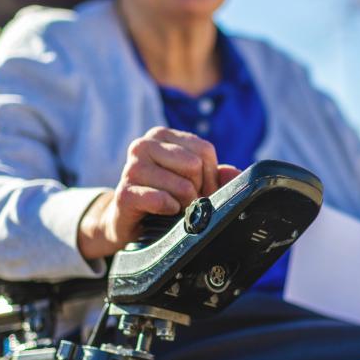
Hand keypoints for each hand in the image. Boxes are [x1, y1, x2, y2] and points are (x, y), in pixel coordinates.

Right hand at [78, 127, 239, 258]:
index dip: (209, 176)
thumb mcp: (194, 182)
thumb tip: (234, 173)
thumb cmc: (165, 197)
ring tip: (172, 206)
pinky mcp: (125, 193)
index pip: (204, 149)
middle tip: (183, 199)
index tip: (199, 188)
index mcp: (162, 135)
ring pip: (183, 186)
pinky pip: (163, 200)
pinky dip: (170, 211)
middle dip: (197, 189)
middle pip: (195, 165)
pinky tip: (161, 212)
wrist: (130, 223)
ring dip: (184, 204)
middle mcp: (144, 145)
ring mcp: (131, 167)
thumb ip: (218, 176)